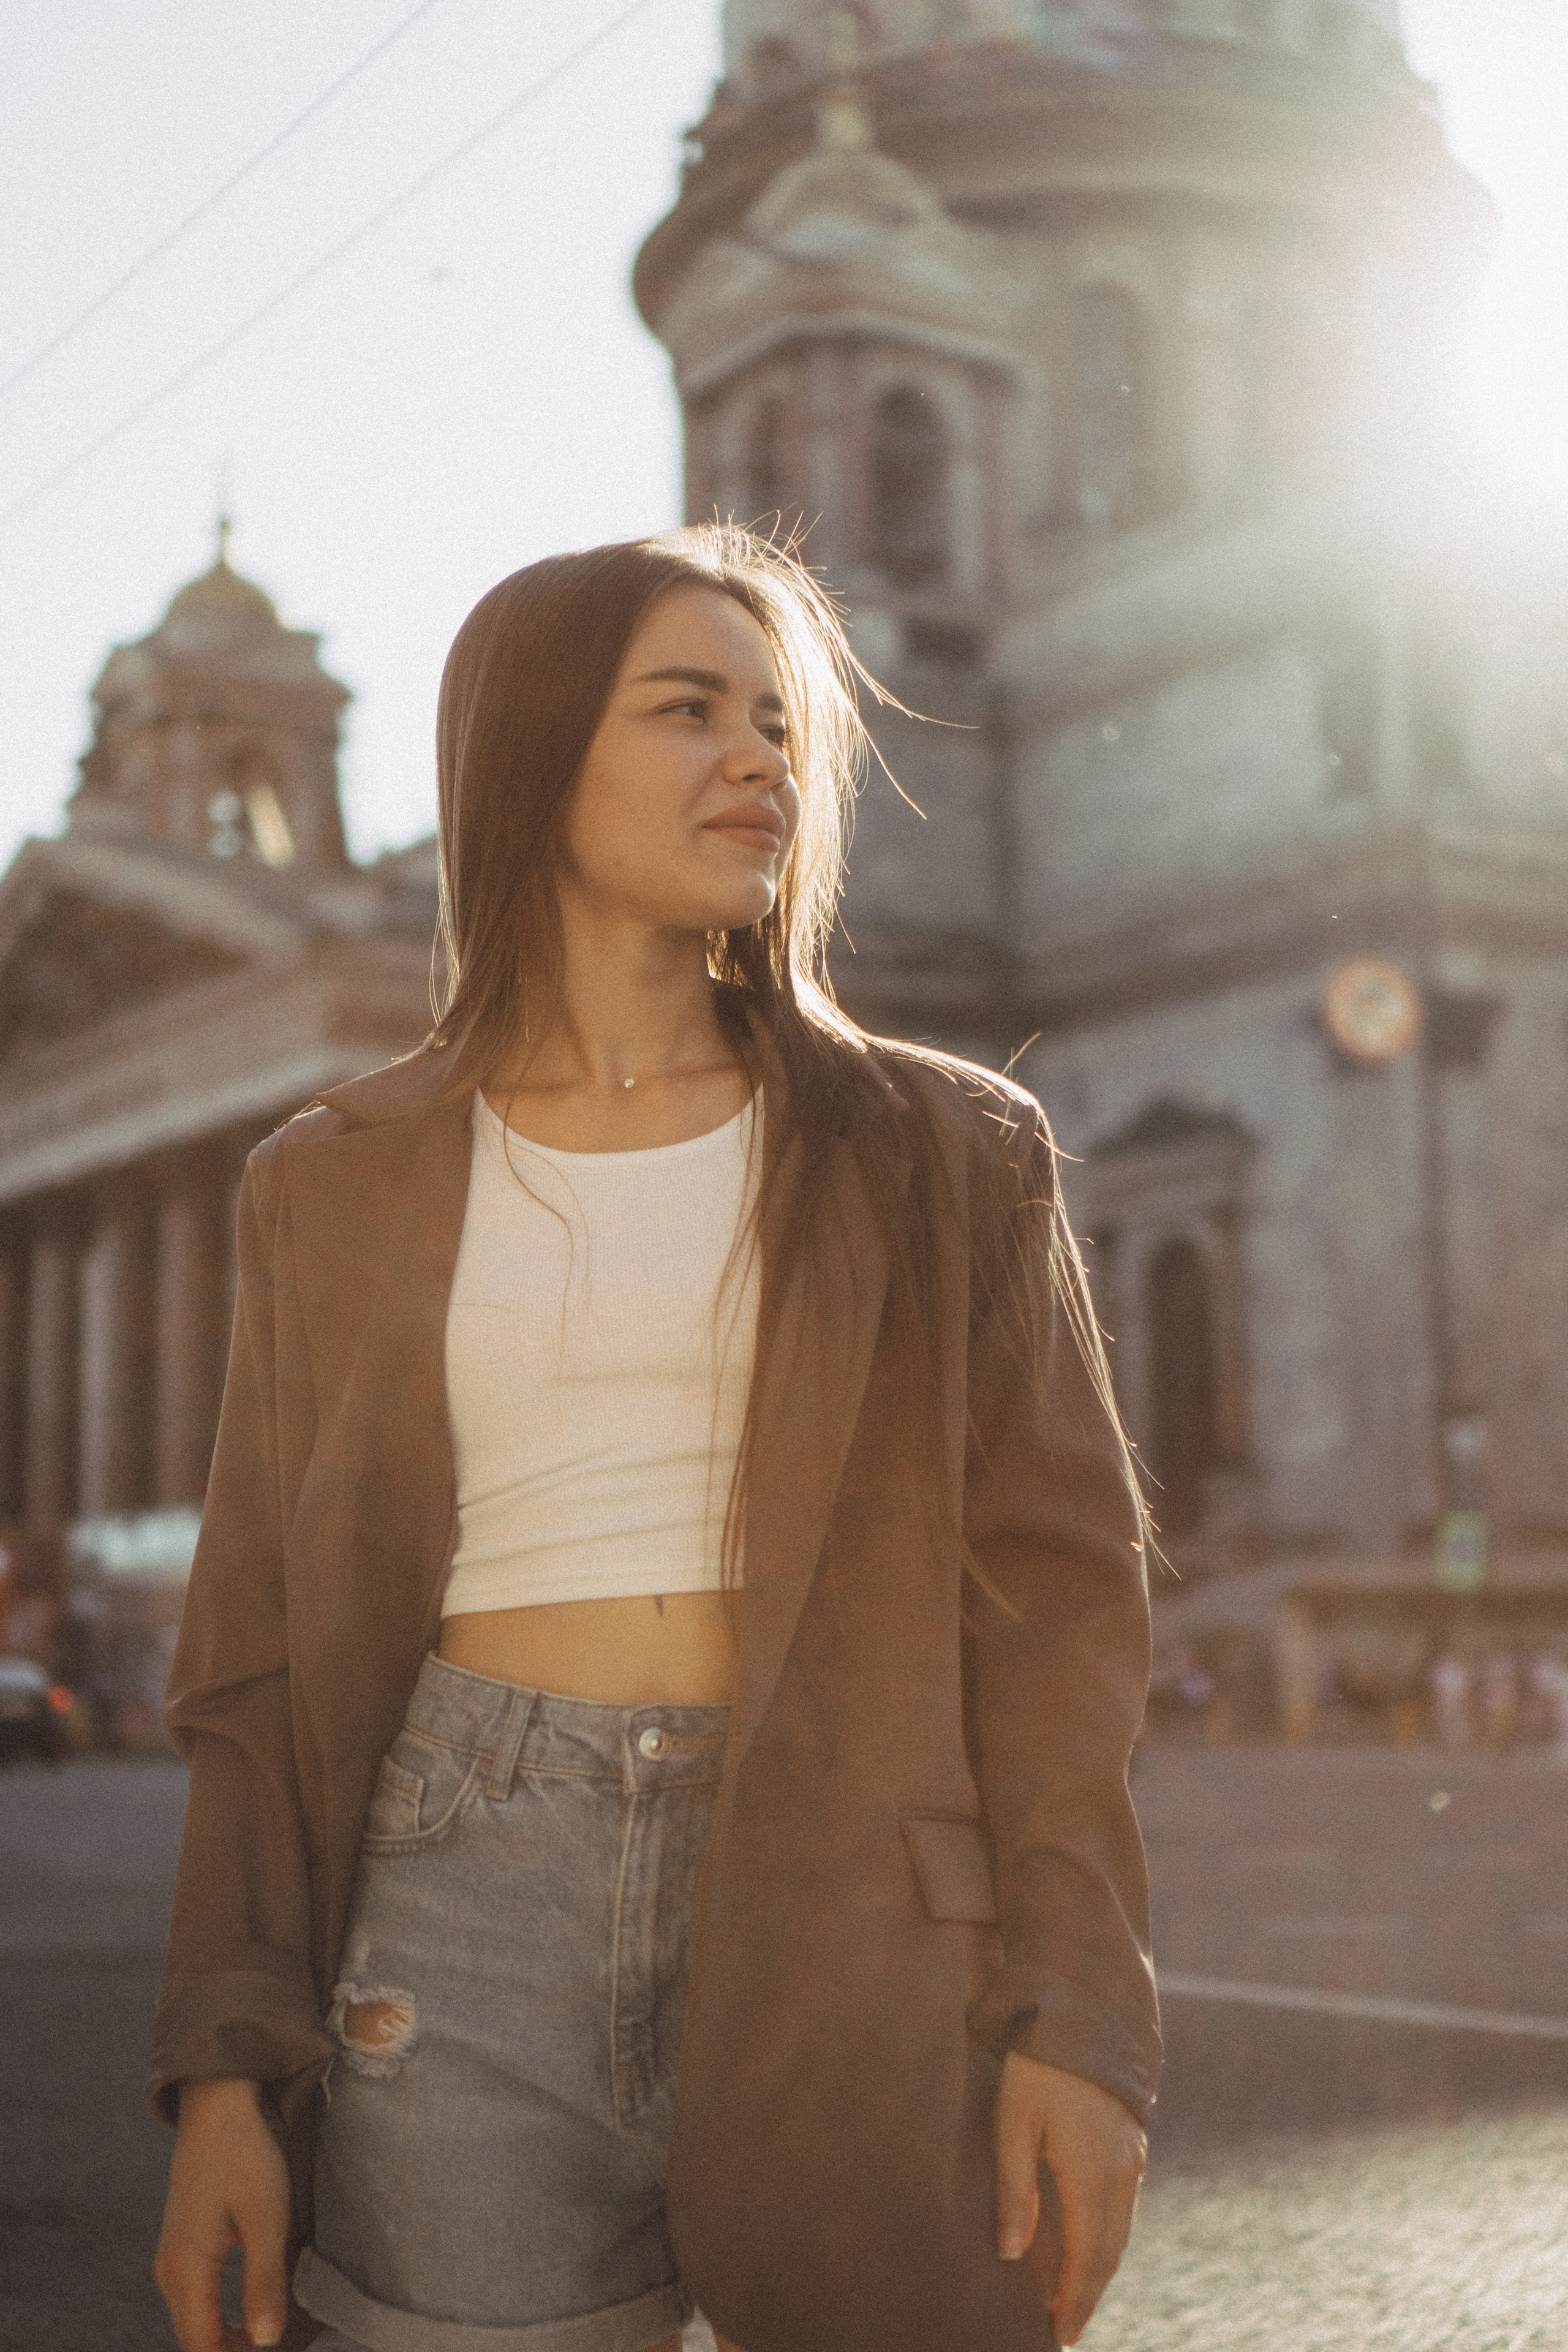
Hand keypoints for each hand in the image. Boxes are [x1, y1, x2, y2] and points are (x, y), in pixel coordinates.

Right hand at [154, 2078, 291, 2351]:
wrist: (218, 2105)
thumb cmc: (245, 2155)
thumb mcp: (265, 2218)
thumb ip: (263, 2282)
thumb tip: (264, 2342)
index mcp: (186, 2269)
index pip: (202, 2345)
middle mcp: (169, 2270)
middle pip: (194, 2338)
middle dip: (231, 2351)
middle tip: (276, 2344)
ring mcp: (171, 2256)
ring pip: (194, 2318)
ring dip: (225, 2336)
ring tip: (268, 2335)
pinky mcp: (181, 2243)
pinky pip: (195, 2297)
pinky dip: (218, 2314)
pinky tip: (249, 2309)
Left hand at [994, 2051, 1146, 2346]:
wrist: (1085, 2008)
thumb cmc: (1039, 2063)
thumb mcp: (1012, 2121)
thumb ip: (1013, 2189)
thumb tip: (1012, 2255)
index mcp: (1091, 2172)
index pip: (1088, 2258)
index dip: (1074, 2301)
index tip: (1059, 2335)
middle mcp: (1120, 2171)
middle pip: (1109, 2252)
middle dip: (1089, 2295)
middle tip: (1066, 2328)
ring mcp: (1131, 2155)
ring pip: (1121, 2230)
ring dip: (1100, 2268)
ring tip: (1075, 2296)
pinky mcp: (1132, 2140)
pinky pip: (1125, 2205)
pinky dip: (1109, 2236)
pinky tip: (1092, 2243)